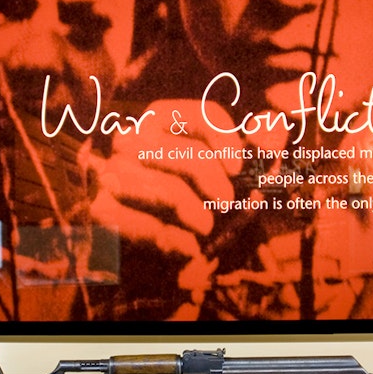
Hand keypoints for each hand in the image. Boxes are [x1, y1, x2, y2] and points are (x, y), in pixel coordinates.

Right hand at [89, 100, 243, 296]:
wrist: (148, 258)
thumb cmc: (192, 205)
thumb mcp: (227, 175)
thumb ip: (255, 149)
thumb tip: (270, 137)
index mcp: (160, 120)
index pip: (199, 115)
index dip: (223, 138)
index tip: (237, 167)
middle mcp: (130, 140)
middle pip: (186, 154)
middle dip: (212, 181)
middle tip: (225, 204)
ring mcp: (111, 175)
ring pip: (168, 191)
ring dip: (195, 214)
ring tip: (205, 228)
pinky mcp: (101, 213)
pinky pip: (146, 225)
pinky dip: (173, 241)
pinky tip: (187, 249)